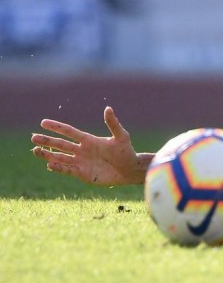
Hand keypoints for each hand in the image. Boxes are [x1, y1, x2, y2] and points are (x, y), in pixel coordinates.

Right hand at [31, 106, 146, 185]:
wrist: (130, 170)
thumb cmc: (127, 152)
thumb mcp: (121, 136)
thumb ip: (113, 124)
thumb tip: (108, 108)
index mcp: (89, 140)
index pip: (69, 131)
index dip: (57, 127)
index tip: (43, 122)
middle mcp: (82, 150)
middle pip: (61, 144)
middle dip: (47, 141)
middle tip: (33, 137)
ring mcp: (81, 162)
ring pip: (60, 157)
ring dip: (48, 154)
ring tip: (35, 150)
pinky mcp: (83, 174)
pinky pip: (67, 170)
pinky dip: (58, 167)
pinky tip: (49, 164)